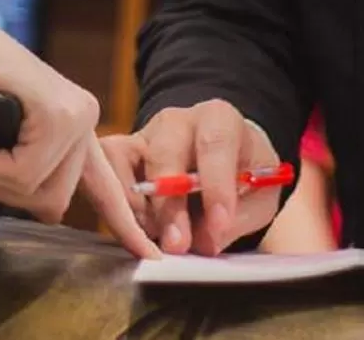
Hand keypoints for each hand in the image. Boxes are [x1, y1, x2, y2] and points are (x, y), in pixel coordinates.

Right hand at [0, 18, 160, 258]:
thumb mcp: (7, 139)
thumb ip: (31, 171)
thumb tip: (47, 212)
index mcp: (78, 130)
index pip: (108, 189)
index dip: (125, 226)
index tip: (149, 255)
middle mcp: (85, 122)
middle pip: (53, 202)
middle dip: (2, 191)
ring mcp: (75, 117)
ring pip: (34, 190)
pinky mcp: (57, 114)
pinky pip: (21, 172)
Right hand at [100, 100, 283, 255]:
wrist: (224, 161)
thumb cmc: (244, 174)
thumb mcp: (261, 193)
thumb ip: (240, 217)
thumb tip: (203, 240)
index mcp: (219, 119)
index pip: (215, 143)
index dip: (216, 185)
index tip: (219, 224)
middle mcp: (176, 120)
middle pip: (164, 153)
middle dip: (169, 205)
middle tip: (177, 245)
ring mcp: (142, 135)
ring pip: (122, 160)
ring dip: (134, 208)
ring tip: (155, 241)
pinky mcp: (119, 153)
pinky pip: (102, 173)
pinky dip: (114, 207)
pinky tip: (138, 231)